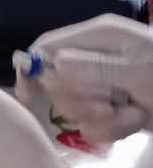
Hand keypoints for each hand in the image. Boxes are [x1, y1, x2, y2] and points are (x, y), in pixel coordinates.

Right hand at [23, 14, 152, 142]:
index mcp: (97, 37)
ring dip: (103, 118)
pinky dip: (115, 130)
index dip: (33, 68)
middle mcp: (94, 59)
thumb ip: (94, 67)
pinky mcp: (114, 109)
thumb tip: (53, 63)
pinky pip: (93, 127)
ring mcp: (104, 86)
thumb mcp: (137, 71)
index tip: (29, 96)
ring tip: (131, 111)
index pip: (46, 46)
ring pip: (75, 109)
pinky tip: (136, 120)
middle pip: (57, 83)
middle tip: (111, 100)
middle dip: (82, 99)